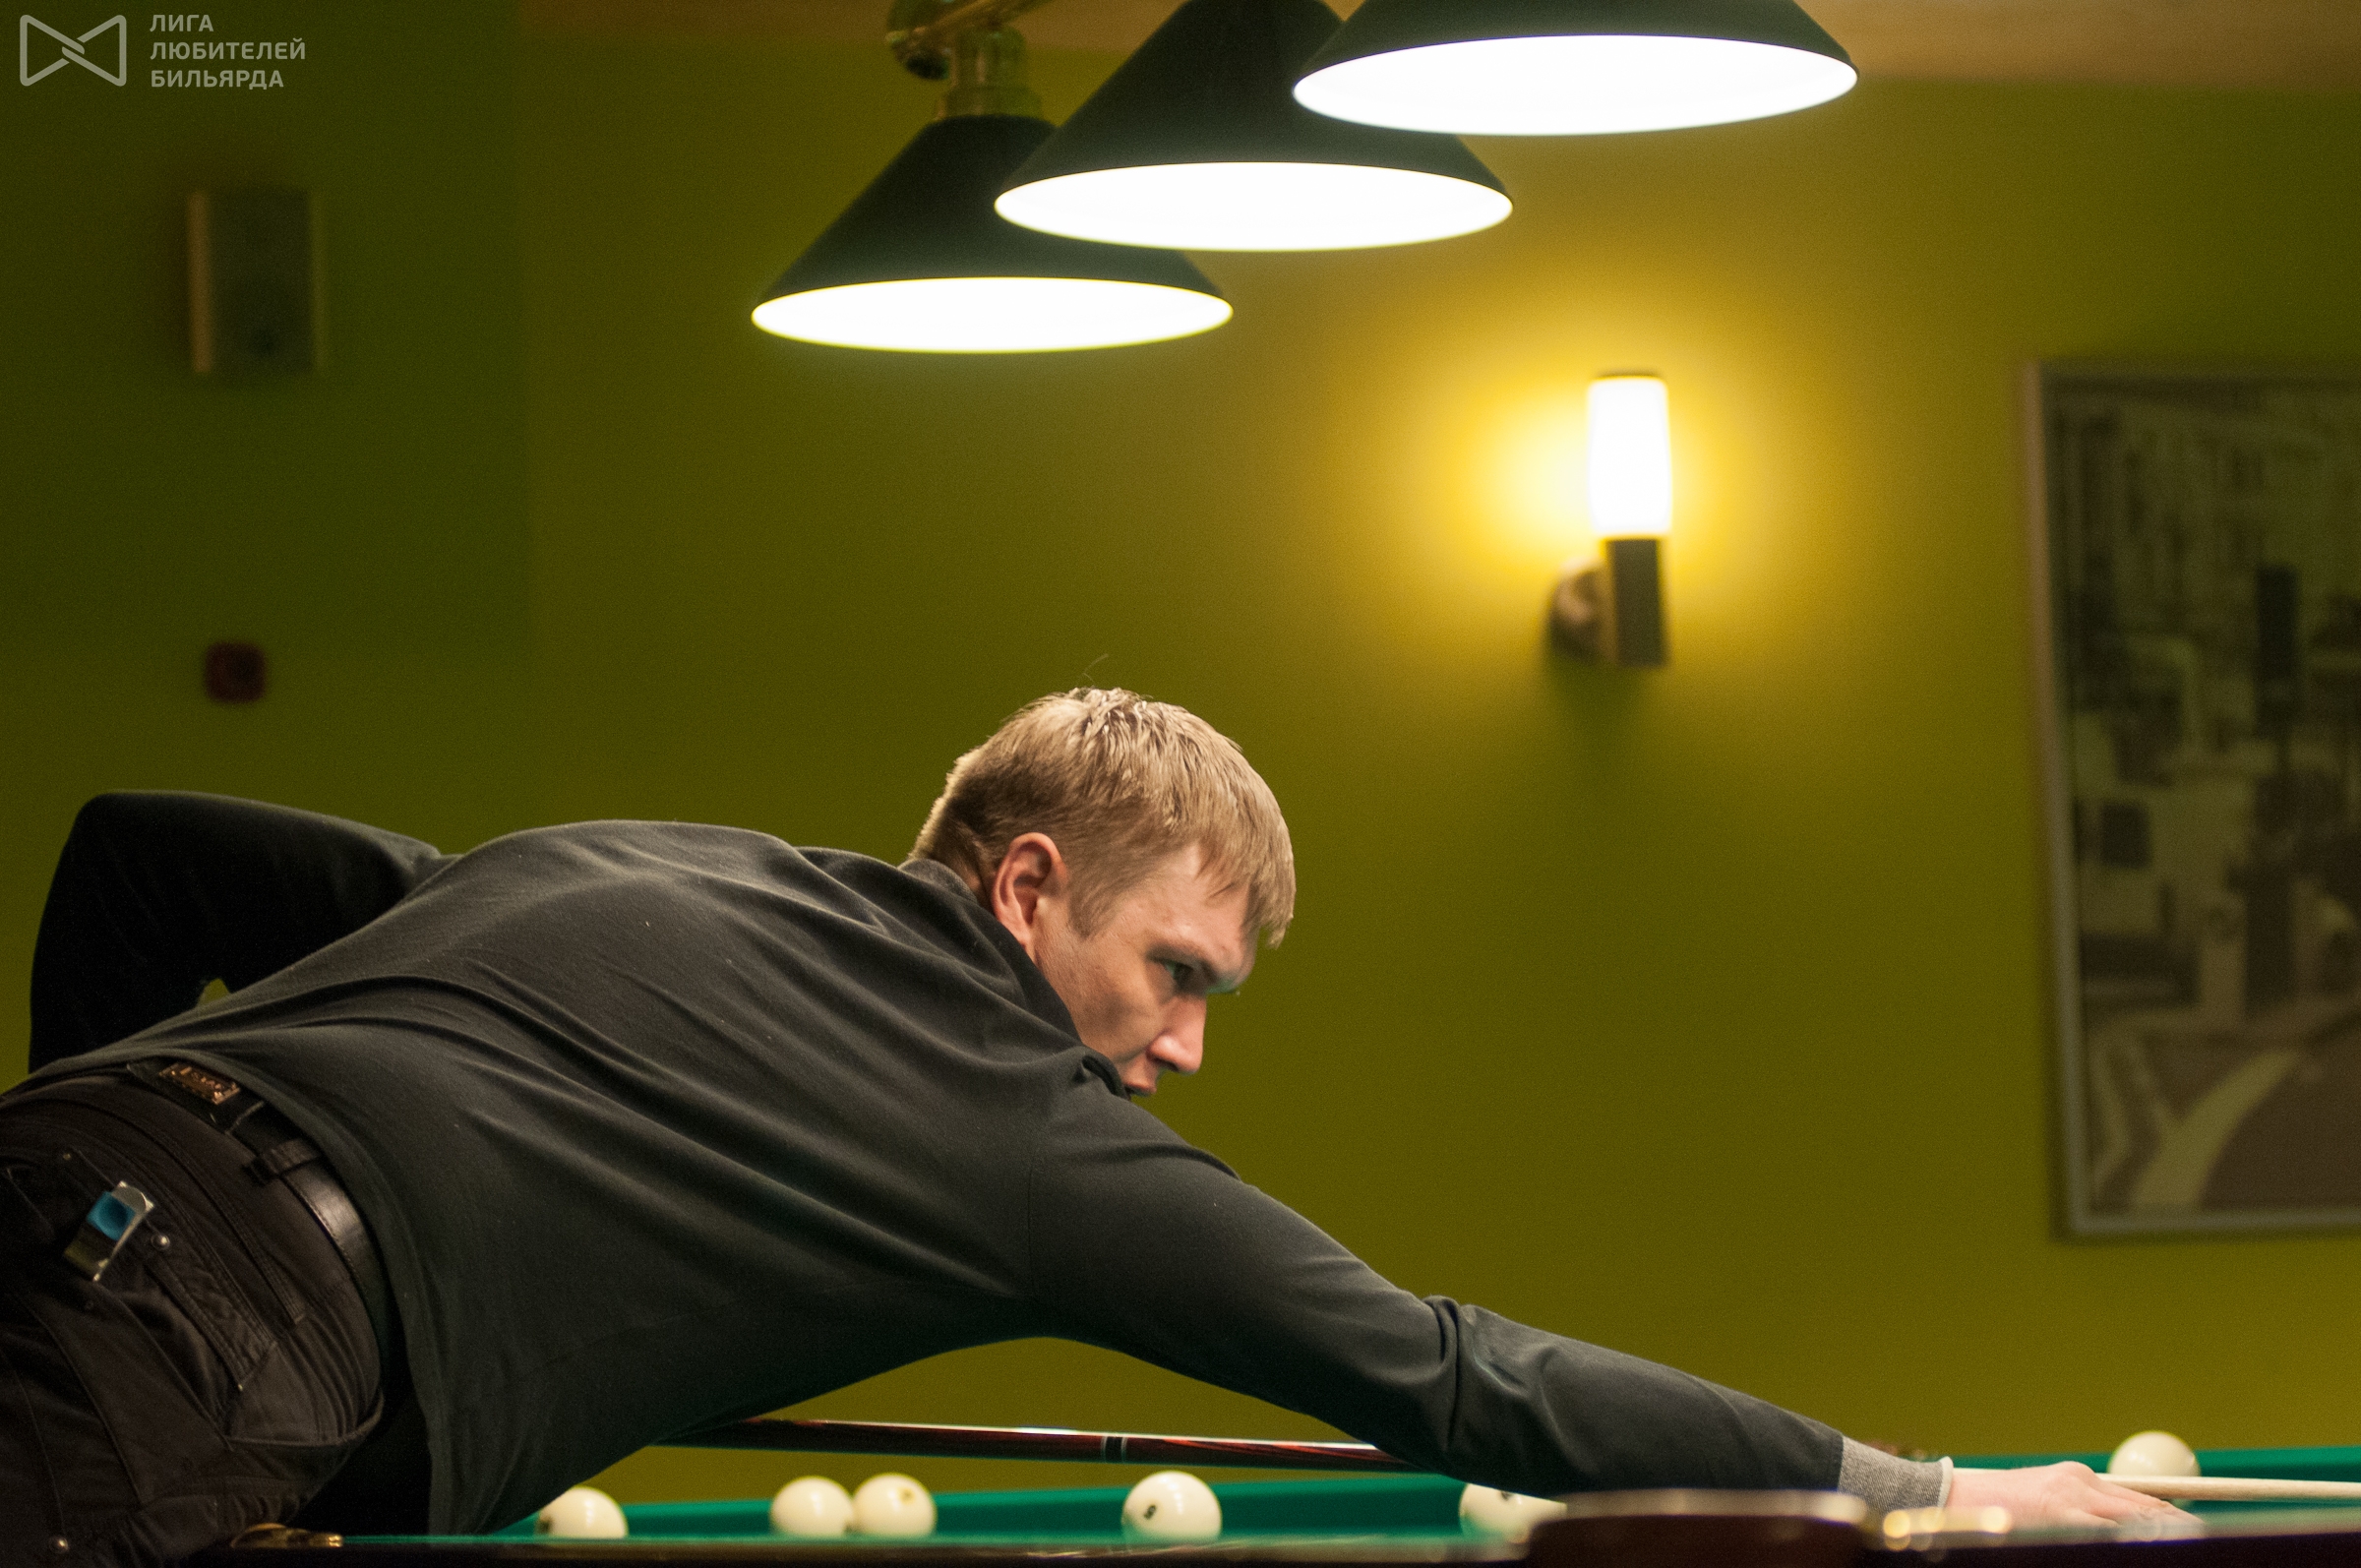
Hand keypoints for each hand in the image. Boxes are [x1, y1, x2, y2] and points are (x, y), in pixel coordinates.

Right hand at [1948, 1463, 2187, 1527]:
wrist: (1950, 1501)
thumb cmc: (1996, 1510)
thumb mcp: (2043, 1500)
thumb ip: (2079, 1506)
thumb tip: (2122, 1522)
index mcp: (2077, 1478)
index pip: (2140, 1499)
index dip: (2173, 1516)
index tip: (2196, 1528)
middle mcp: (2080, 1484)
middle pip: (2147, 1508)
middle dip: (2180, 1525)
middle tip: (2208, 1536)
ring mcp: (2073, 1502)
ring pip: (2136, 1520)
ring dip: (2165, 1532)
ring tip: (2192, 1537)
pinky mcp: (2062, 1520)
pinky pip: (2110, 1534)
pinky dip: (2133, 1538)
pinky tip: (2149, 1542)